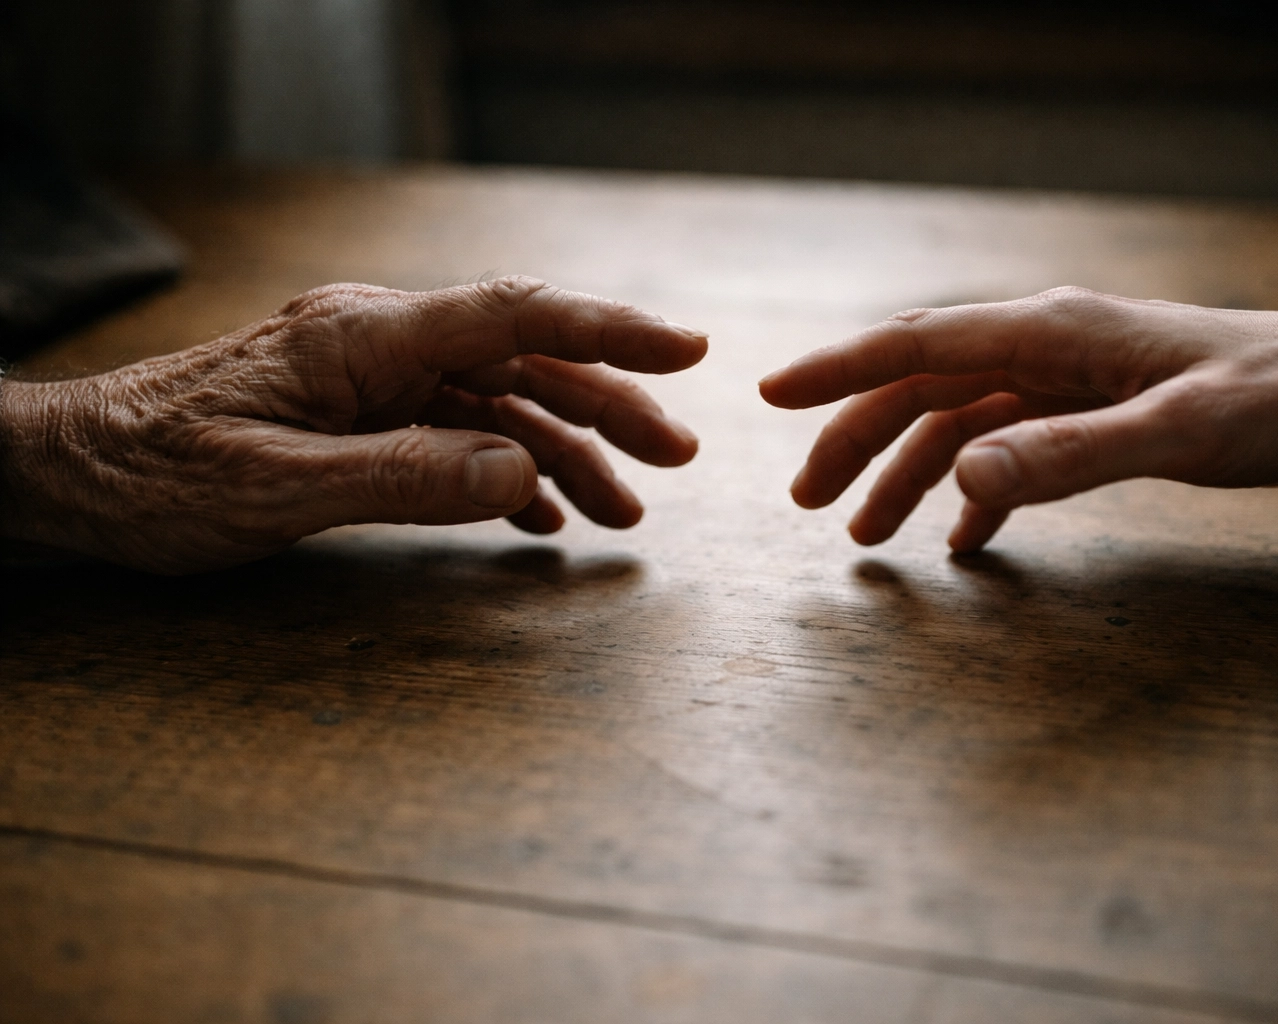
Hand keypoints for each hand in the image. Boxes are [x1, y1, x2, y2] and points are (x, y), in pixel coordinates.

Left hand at [0, 278, 707, 572]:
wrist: (71, 474)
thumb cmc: (154, 479)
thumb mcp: (274, 489)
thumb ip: (402, 478)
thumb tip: (517, 475)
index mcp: (363, 338)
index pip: (512, 316)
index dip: (608, 331)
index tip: (687, 351)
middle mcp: (379, 342)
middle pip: (524, 361)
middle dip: (610, 407)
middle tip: (679, 460)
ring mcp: (372, 378)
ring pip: (500, 403)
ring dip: (568, 454)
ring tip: (626, 514)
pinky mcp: (361, 414)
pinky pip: (458, 434)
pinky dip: (508, 474)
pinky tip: (541, 518)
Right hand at [760, 268, 1277, 552]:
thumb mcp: (1175, 432)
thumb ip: (1064, 455)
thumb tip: (962, 479)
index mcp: (1051, 333)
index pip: (917, 343)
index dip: (837, 370)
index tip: (771, 396)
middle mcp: (1048, 348)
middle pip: (923, 388)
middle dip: (858, 441)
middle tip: (809, 505)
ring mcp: (1071, 383)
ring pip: (961, 424)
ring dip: (910, 476)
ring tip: (868, 538)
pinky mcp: (1098, 417)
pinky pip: (1013, 453)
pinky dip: (979, 497)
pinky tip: (967, 544)